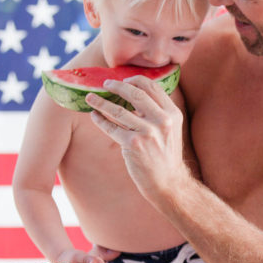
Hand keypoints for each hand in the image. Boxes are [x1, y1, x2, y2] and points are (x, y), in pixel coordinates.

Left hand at [86, 76, 187, 204]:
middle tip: (105, 84)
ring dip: (101, 102)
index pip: (152, 87)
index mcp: (172, 113)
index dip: (135, 80)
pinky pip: (111, 127)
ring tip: (90, 97)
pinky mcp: (133, 145)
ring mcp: (147, 133)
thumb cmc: (165, 155)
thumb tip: (135, 93)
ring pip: (118, 110)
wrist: (168, 182)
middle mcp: (162, 121)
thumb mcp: (171, 130)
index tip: (123, 79)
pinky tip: (94, 116)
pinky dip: (100, 120)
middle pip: (134, 94)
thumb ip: (158, 111)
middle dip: (117, 86)